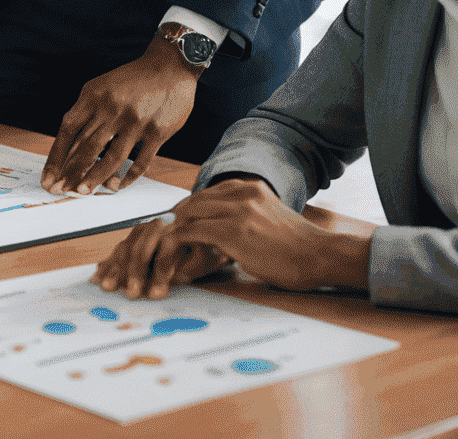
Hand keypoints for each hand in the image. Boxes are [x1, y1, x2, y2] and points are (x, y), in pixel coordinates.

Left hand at [42, 39, 198, 193]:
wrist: (169, 67)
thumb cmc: (131, 80)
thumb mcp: (102, 87)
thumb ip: (87, 113)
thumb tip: (71, 149)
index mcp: (93, 95)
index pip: (68, 130)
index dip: (56, 156)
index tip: (48, 175)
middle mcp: (112, 108)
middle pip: (87, 147)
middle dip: (71, 172)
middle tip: (59, 190)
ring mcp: (135, 122)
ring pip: (111, 158)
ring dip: (95, 178)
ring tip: (82, 192)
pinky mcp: (157, 132)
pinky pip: (140, 162)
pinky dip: (127, 177)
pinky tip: (117, 186)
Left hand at [94, 179, 371, 297]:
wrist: (324, 257)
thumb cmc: (296, 251)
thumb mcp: (263, 225)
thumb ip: (234, 223)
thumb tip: (205, 237)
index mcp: (240, 188)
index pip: (193, 201)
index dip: (172, 223)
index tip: (150, 243)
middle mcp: (233, 192)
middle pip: (180, 208)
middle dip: (156, 234)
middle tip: (137, 257)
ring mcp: (232, 208)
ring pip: (179, 221)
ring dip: (158, 247)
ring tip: (142, 270)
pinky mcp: (232, 229)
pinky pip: (188, 237)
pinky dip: (171, 255)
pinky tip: (162, 273)